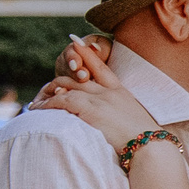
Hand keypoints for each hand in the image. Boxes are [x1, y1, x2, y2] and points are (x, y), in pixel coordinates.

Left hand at [36, 39, 153, 150]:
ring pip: (66, 86)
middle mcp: (108, 91)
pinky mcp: (90, 108)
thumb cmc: (147, 142)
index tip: (76, 42)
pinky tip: (39, 108)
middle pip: (78, 76)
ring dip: (49, 93)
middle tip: (48, 88)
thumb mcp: (137, 122)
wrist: (150, 147)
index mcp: (121, 92)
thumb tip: (117, 124)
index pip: (101, 68)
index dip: (88, 54)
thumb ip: (122, 116)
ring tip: (38, 102)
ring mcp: (99, 98)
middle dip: (60, 80)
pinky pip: (61, 100)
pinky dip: (48, 103)